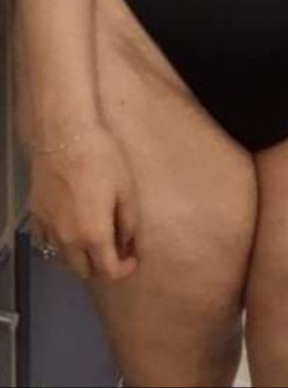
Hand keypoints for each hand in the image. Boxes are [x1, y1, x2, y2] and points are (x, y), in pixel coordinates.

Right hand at [29, 120, 139, 280]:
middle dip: (101, 266)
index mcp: (94, 235)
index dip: (123, 270)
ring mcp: (49, 229)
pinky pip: (48, 241)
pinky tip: (71, 228)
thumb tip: (128, 244)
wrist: (65, 136)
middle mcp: (69, 240)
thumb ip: (129, 223)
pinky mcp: (36, 216)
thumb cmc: (102, 160)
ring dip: (80, 257)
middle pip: (84, 271)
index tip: (131, 258)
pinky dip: (61, 243)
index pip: (108, 271)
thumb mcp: (126, 189)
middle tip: (114, 249)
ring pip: (64, 259)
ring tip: (93, 238)